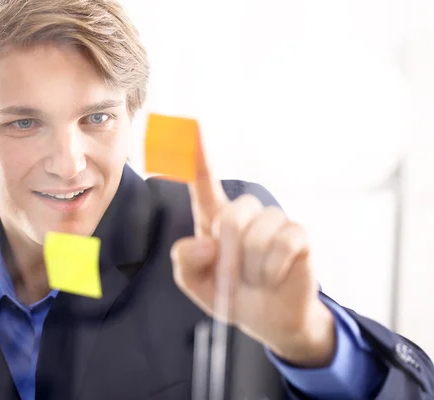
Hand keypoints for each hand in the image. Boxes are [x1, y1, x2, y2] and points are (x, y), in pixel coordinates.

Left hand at [170, 139, 335, 367]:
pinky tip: (275, 276)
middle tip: (233, 278)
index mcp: (214, 221)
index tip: (190, 126)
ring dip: (252, 266)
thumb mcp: (196, 284)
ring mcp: (273, 222)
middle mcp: (244, 215)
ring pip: (258, 231)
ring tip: (257, 279)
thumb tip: (205, 243)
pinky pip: (284, 241)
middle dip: (230, 255)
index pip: (204, 183)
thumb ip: (185, 263)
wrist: (269, 320)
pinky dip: (274, 267)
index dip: (197, 156)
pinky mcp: (298, 236)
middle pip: (232, 214)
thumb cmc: (231, 296)